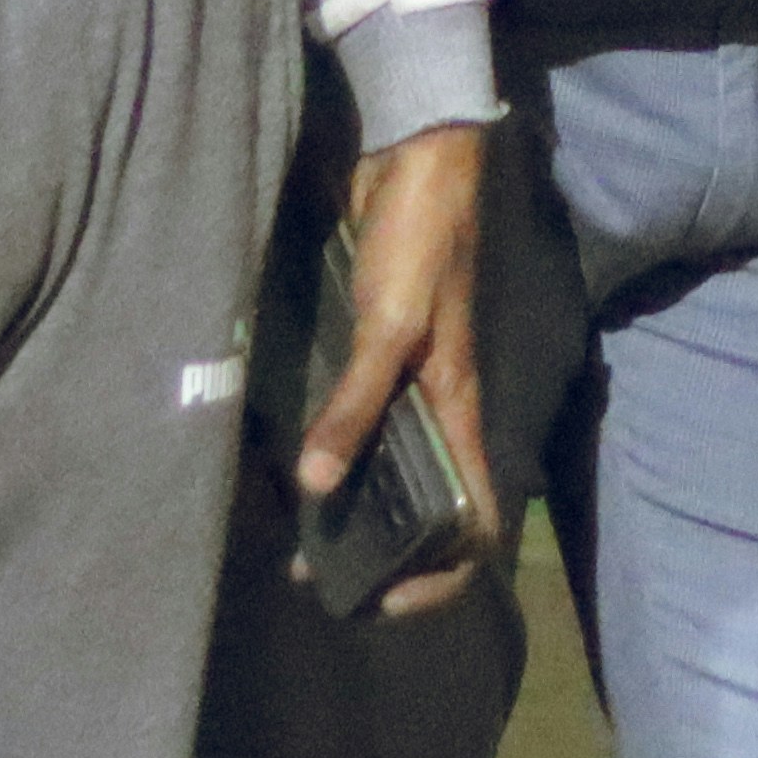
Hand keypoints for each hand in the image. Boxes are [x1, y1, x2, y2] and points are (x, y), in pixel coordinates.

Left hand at [301, 119, 502, 618]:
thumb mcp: (391, 325)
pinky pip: (350, 423)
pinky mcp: (369, 352)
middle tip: (315, 574)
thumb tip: (316, 488)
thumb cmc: (420, 241)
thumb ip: (356, 403)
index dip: (446, 576)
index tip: (386, 600)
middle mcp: (437, 408)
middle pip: (424, 506)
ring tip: (286, 532)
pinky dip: (322, 451)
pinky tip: (277, 459)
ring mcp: (403, 381)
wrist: (413, 158)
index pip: (480, 522)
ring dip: (345, 506)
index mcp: (459, 411)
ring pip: (382, 468)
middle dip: (379, 552)